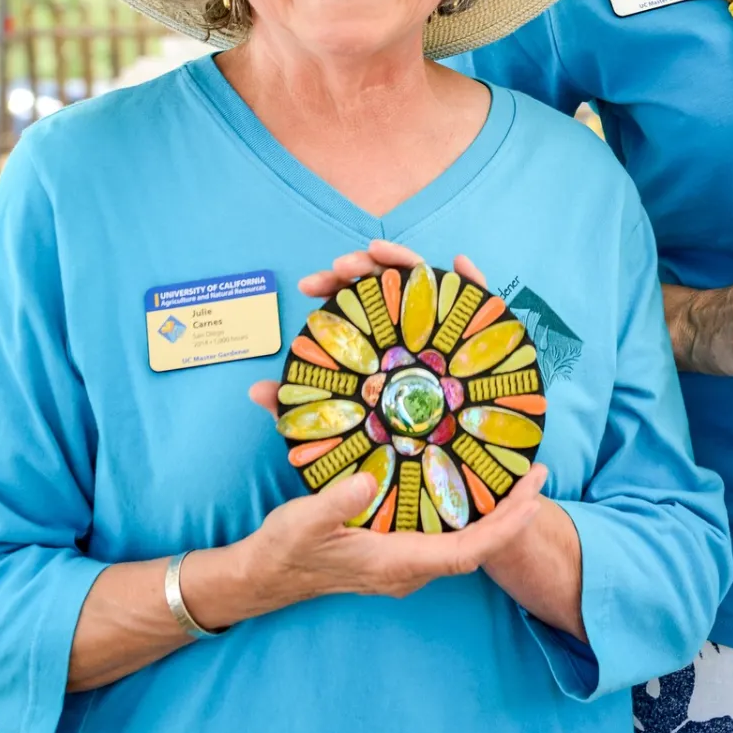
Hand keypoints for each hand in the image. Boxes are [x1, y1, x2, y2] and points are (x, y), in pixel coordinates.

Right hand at [224, 461, 547, 617]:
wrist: (265, 576)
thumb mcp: (304, 521)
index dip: (505, 527)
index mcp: (397, 564)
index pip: (467, 551)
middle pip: (476, 545)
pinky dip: (467, 511)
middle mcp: (409, 569)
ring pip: (463, 542)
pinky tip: (470, 483)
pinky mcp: (396, 553)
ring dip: (493, 512)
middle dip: (511, 513)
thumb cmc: (285, 550)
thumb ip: (336, 502)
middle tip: (536, 471)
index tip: (532, 498)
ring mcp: (404, 564)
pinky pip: (445, 536)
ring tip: (515, 473)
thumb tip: (367, 481)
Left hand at [249, 237, 487, 423]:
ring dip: (399, 259)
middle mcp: (407, 329)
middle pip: (386, 284)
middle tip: (337, 269)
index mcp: (375, 340)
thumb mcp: (334, 426)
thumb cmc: (386, 444)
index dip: (331, 285)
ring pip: (425, 283)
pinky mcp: (475, 338)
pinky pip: (478, 304)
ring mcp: (442, 330)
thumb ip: (297, 405)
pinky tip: (459, 261)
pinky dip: (470, 277)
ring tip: (376, 253)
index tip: (307, 286)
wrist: (436, 478)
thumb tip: (254, 388)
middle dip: (360, 265)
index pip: (353, 301)